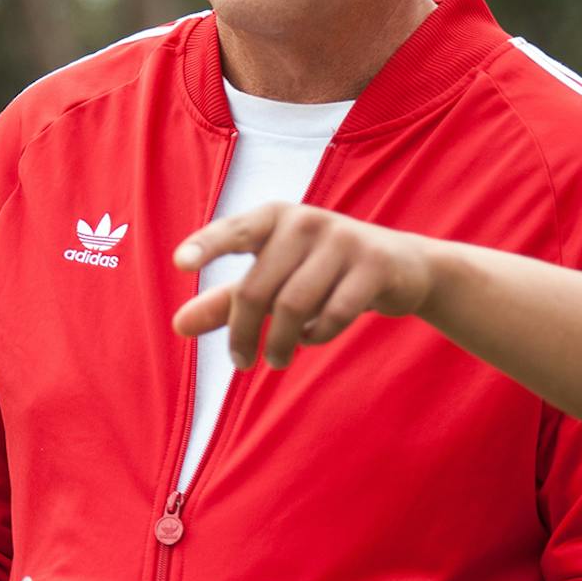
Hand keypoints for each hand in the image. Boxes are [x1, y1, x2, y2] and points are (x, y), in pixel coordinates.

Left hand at [172, 203, 436, 368]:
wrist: (404, 267)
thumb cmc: (323, 272)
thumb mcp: (275, 280)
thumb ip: (226, 301)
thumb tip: (178, 326)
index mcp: (276, 217)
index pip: (234, 230)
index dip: (206, 245)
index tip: (179, 263)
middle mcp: (306, 221)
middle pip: (258, 289)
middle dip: (243, 334)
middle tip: (241, 363)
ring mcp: (343, 240)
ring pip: (293, 306)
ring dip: (279, 343)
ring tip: (276, 359)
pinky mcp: (374, 265)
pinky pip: (332, 315)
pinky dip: (317, 336)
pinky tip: (315, 336)